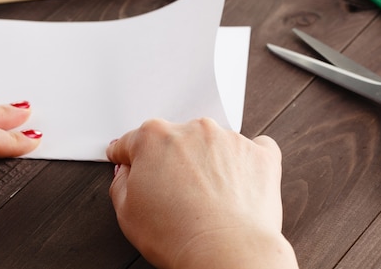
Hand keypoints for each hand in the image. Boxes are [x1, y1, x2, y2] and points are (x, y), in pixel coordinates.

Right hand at [106, 118, 297, 268]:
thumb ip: (121, 184)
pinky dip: (247, 163)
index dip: (129, 157)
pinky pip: (254, 148)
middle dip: (172, 161)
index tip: (130, 162)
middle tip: (174, 195)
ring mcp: (229, 139)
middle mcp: (193, 129)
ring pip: (213, 144)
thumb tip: (127, 173)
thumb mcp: (126, 214)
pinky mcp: (260, 153)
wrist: (226, 251)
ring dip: (209, 162)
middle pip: (176, 140)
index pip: (133, 141)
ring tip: (209, 199)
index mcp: (154, 138)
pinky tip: (239, 185)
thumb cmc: (177, 235)